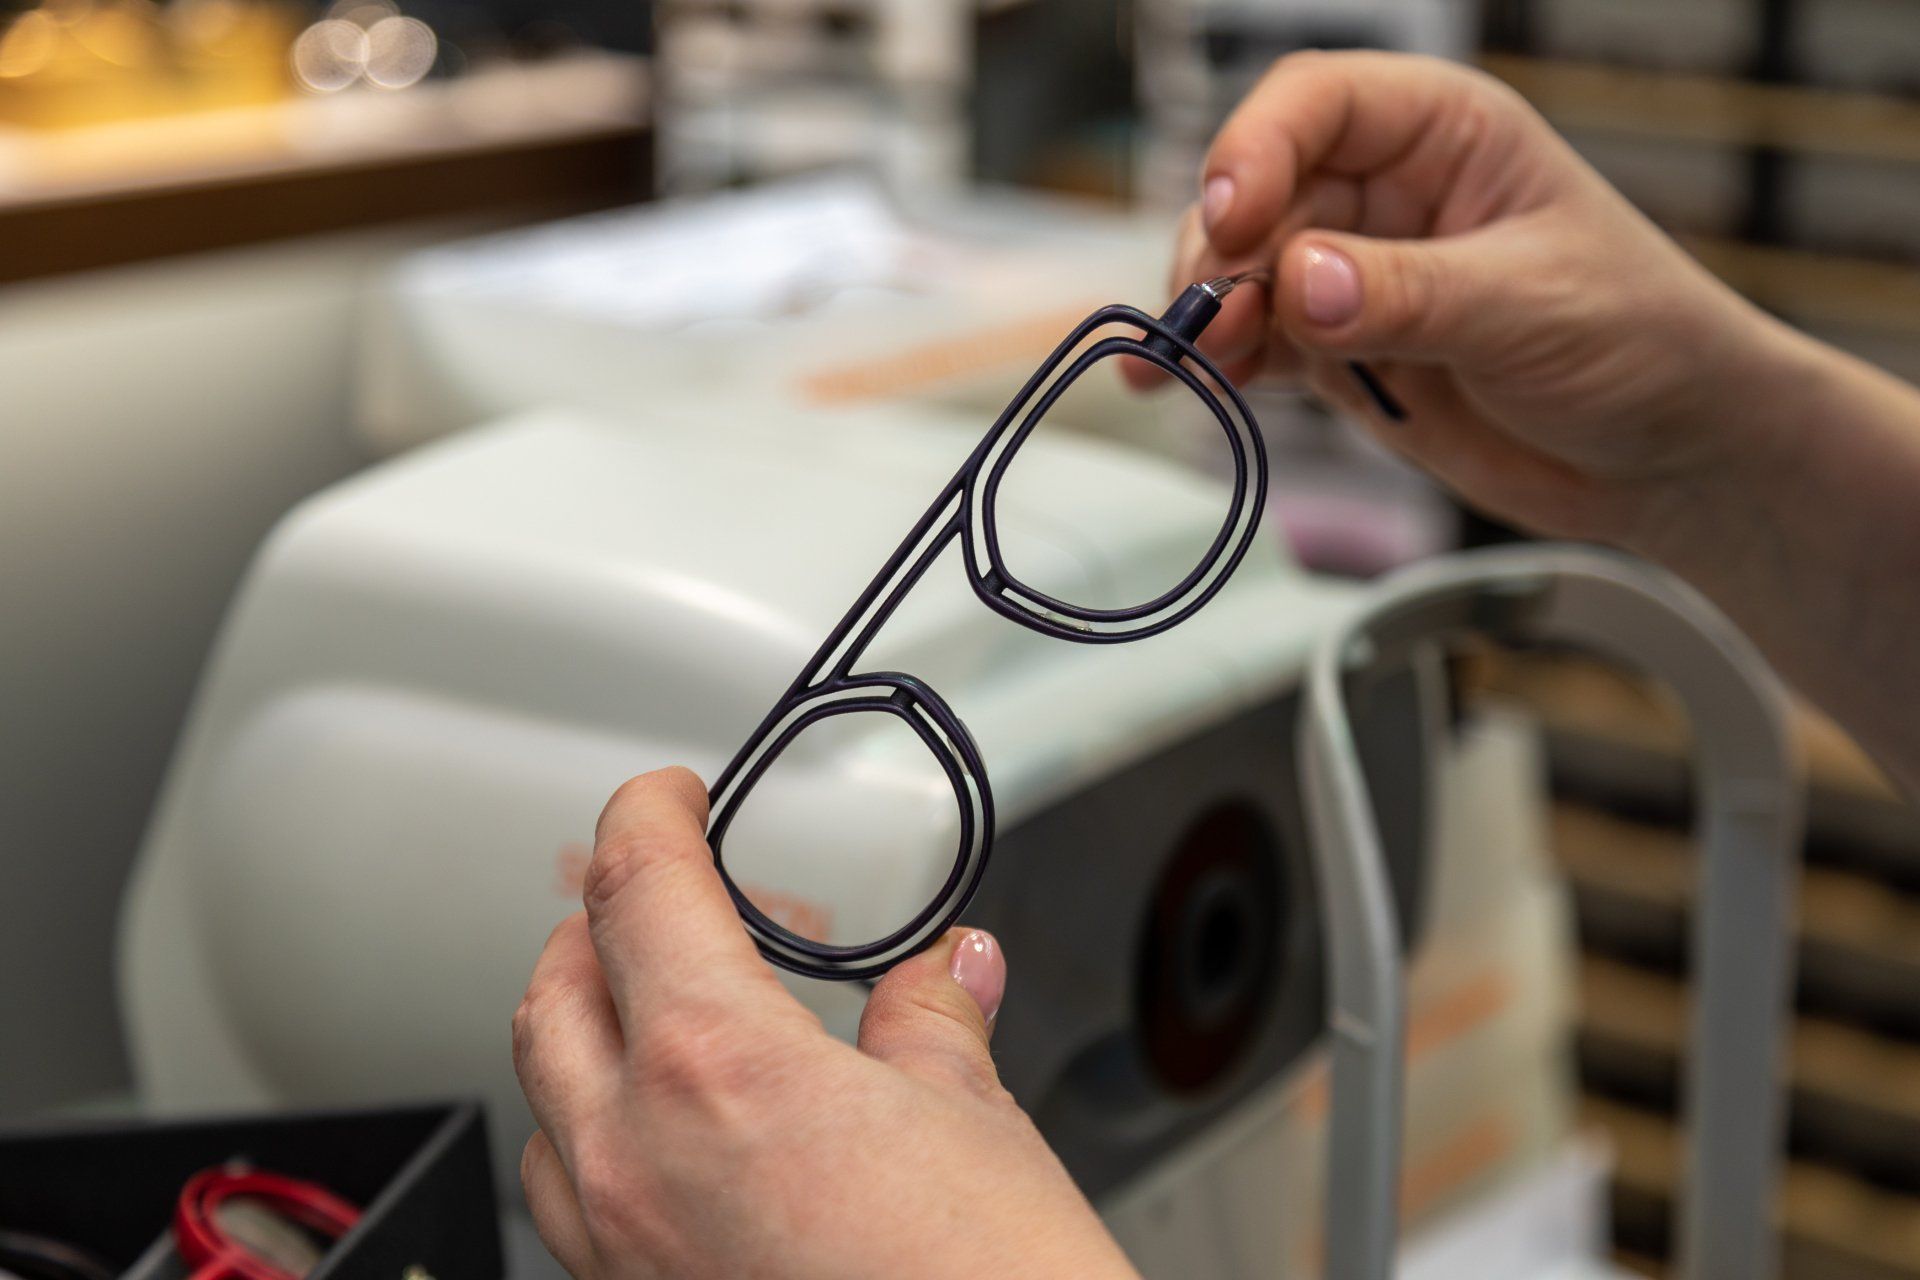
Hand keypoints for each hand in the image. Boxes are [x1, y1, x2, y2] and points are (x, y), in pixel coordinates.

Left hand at [512, 767, 1139, 1279]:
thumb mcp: (973, 1118)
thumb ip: (932, 1020)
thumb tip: (944, 970)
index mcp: (713, 1067)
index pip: (638, 888)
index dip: (649, 816)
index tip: (669, 798)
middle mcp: (633, 1159)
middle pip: (559, 988)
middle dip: (606, 923)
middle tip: (682, 902)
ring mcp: (619, 1249)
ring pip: (548, 1102)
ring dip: (595, 1036)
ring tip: (682, 1019)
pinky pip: (573, 1202)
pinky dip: (605, 1140)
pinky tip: (687, 1143)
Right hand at [1128, 50, 1795, 554]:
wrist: (1668, 455)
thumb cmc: (1639, 340)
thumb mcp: (1530, 307)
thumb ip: (1410, 294)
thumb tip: (1299, 281)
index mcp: (1443, 134)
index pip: (1320, 104)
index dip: (1259, 148)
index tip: (1233, 216)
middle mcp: (1385, 194)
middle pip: (1259, 196)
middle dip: (1219, 256)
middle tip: (1206, 323)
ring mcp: (1355, 277)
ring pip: (1244, 275)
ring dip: (1206, 317)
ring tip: (1185, 369)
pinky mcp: (1341, 354)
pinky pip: (1258, 347)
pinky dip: (1221, 368)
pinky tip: (1187, 389)